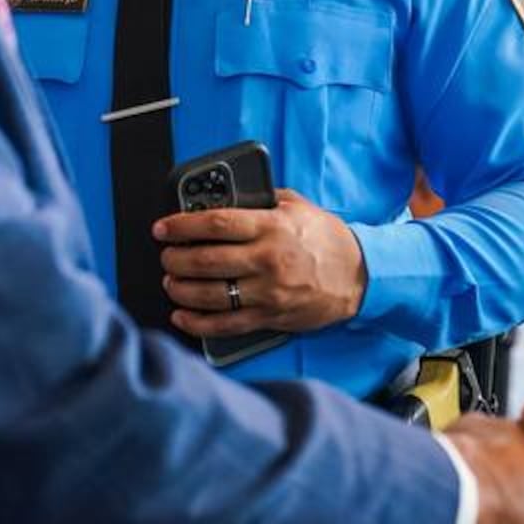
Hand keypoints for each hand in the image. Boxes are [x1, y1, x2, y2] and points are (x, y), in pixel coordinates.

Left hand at [155, 192, 367, 335]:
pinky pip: (225, 324)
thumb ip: (263, 201)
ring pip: (210, 294)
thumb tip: (227, 198)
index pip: (215, 224)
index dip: (181, 226)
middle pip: (205, 261)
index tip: (163, 229)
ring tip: (171, 283)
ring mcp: (268, 292)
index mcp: (272, 227)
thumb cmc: (327, 240)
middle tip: (167, 257)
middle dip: (175, 260)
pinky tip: (183, 316)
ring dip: (181, 289)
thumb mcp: (298, 207)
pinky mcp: (270, 317)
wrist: (360, 275)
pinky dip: (198, 323)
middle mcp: (267, 259)